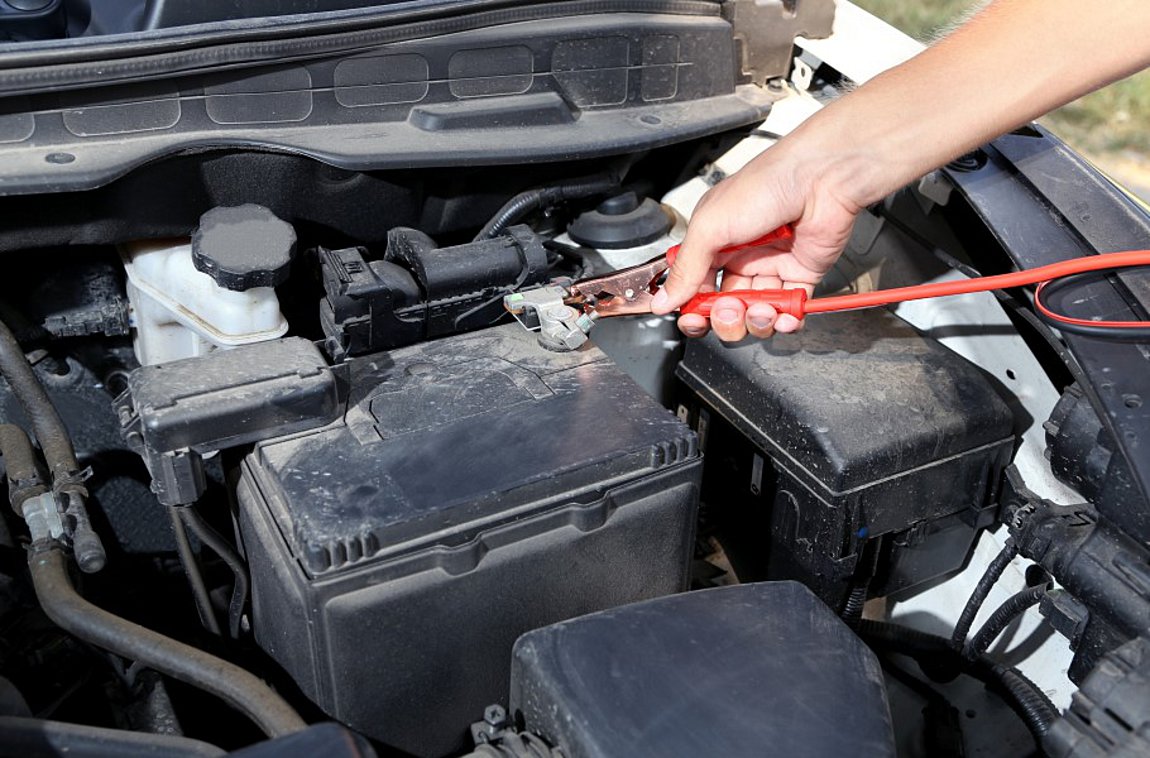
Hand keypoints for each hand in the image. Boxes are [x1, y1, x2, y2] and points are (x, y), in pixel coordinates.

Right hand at [651, 143, 863, 340]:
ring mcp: (772, 267)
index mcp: (714, 242)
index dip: (694, 308)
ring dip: (756, 322)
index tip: (694, 318)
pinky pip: (790, 310)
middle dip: (725, 319)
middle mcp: (741, 256)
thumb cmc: (765, 186)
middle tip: (729, 311)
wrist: (819, 177)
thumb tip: (663, 301)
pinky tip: (783, 317)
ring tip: (760, 311)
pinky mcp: (802, 274)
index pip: (696, 287)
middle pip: (725, 307)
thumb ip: (686, 268)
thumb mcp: (710, 227)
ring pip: (756, 313)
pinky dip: (786, 322)